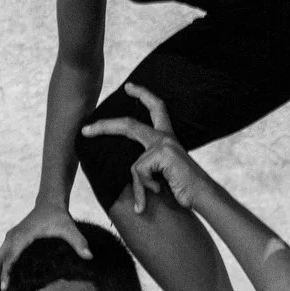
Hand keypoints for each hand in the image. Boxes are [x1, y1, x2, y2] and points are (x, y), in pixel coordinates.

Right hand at [0, 202, 87, 290]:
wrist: (49, 202)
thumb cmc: (59, 216)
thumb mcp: (70, 228)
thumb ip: (79, 242)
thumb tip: (89, 256)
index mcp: (22, 236)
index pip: (10, 258)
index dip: (6, 273)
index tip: (4, 288)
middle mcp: (12, 237)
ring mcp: (10, 238)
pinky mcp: (11, 240)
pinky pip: (1, 257)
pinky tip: (2, 283)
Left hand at [81, 84, 206, 216]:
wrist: (204, 196)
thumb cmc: (186, 188)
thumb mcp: (163, 173)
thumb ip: (148, 165)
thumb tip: (129, 170)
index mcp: (167, 138)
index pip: (156, 108)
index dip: (143, 95)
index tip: (129, 87)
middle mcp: (165, 137)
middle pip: (128, 124)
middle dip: (104, 127)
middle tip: (86, 130)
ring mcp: (164, 144)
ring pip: (135, 165)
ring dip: (139, 188)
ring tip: (144, 204)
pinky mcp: (162, 154)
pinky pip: (139, 173)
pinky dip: (144, 189)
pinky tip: (159, 193)